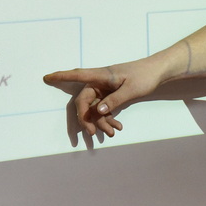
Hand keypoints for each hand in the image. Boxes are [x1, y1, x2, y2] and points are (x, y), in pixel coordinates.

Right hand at [43, 59, 161, 138]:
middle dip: (86, 118)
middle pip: (84, 101)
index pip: (78, 75)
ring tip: (111, 133)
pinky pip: (103, 109)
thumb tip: (97, 111)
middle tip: (90, 133)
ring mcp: (105, 89)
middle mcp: (100, 82)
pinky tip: (116, 128)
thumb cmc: (145, 76)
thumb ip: (114, 100)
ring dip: (99, 122)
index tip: (47, 77)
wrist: (159, 72)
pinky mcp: (112, 95)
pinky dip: (108, 119)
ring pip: (94, 108)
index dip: (62, 76)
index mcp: (102, 75)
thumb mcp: (131, 89)